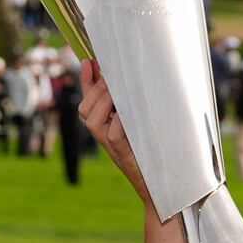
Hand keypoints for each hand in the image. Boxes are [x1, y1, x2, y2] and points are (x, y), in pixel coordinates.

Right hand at [78, 59, 150, 205]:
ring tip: (119, 93)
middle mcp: (100, 133)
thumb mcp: (140, 121)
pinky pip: (113, 133)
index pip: (88, 98)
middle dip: (97, 89)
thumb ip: (132, 104)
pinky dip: (119, 121)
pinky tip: (128, 114)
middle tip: (111, 78)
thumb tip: (131, 81)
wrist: (157, 181)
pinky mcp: (118, 152)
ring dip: (104, 102)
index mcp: (104, 123)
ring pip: (92, 118)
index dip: (87, 79)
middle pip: (85, 107)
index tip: (90, 61)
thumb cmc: (151, 149)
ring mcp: (107, 144)